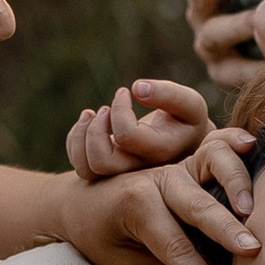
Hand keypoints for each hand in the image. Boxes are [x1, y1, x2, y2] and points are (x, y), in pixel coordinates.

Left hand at [61, 128, 259, 264]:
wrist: (79, 200)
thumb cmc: (99, 238)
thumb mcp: (123, 264)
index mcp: (136, 206)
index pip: (176, 248)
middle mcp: (157, 180)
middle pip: (197, 206)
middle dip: (226, 230)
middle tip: (254, 250)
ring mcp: (175, 167)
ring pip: (211, 165)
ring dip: (235, 182)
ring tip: (253, 207)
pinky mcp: (187, 163)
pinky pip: (215, 152)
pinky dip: (234, 150)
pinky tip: (252, 147)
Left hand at [66, 80, 214, 181]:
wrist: (189, 148)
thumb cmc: (187, 121)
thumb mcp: (189, 104)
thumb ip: (169, 94)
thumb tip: (137, 88)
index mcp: (161, 153)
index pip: (127, 136)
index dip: (119, 109)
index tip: (124, 92)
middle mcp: (140, 171)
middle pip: (101, 162)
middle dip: (95, 130)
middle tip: (103, 109)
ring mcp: (123, 175)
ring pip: (88, 170)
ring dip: (80, 137)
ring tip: (90, 114)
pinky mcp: (110, 173)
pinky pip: (82, 167)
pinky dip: (75, 142)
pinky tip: (88, 122)